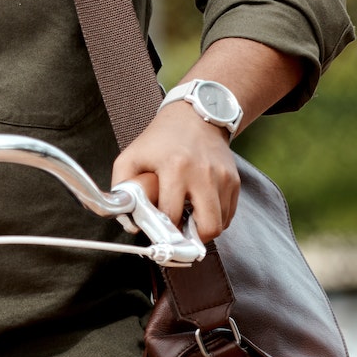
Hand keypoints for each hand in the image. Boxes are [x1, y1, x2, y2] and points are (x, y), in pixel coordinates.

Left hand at [110, 104, 240, 242]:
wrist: (196, 116)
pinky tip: (200, 206)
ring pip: (220, 224)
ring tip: (188, 217)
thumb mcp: (131, 157)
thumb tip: (130, 222)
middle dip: (192, 239)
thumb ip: (122, 188)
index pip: (172, 216)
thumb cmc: (161, 139)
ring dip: (203, 227)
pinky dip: (215, 217)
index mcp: (175, 168)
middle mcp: (203, 174)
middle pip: (207, 227)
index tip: (158, 232)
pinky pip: (229, 213)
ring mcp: (223, 178)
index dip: (163, 230)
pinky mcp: (234, 180)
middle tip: (179, 233)